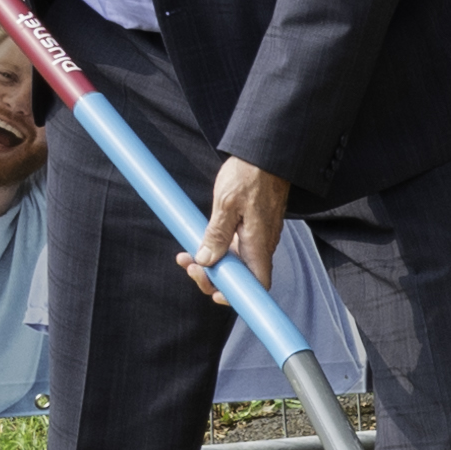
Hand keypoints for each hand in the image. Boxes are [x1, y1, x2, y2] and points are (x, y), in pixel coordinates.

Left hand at [190, 156, 290, 298]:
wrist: (265, 153)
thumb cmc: (249, 174)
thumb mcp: (226, 203)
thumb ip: (217, 234)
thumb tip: (207, 260)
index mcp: (258, 243)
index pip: (257, 284)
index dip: (238, 296)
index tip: (215, 292)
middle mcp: (261, 245)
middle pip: (242, 278)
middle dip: (213, 278)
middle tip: (189, 266)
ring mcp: (257, 237)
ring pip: (235, 263)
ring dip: (211, 264)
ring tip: (186, 256)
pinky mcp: (252, 228)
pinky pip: (235, 248)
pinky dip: (216, 250)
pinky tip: (199, 241)